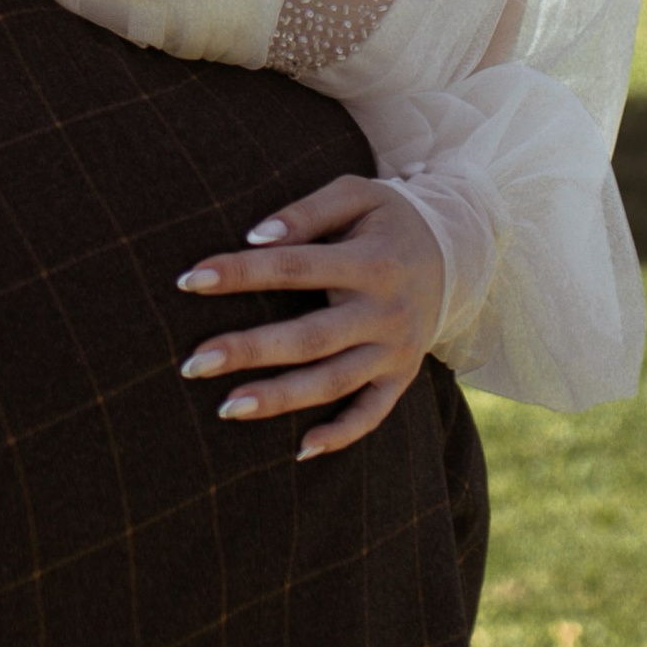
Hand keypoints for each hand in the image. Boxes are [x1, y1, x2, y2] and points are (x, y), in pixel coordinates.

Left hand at [176, 175, 446, 460]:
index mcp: (371, 261)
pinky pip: (372, 414)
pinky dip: (341, 435)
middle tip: (192, 363)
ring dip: (280, 398)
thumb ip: (306, 212)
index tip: (189, 280)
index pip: (294, 268)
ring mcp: (395, 351)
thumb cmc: (386, 220)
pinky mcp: (402, 377)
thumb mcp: (356, 195)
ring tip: (226, 407)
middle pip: (309, 338)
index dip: (240, 273)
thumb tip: (255, 236)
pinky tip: (300, 450)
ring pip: (333, 383)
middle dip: (249, 351)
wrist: (457, 253)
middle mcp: (385, 312)